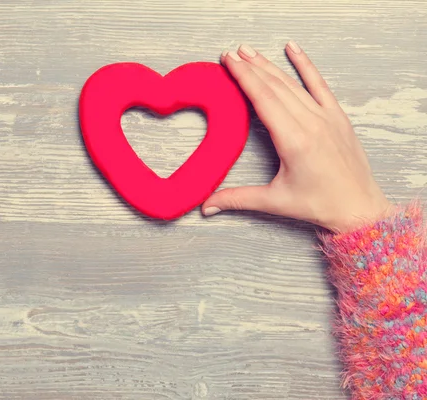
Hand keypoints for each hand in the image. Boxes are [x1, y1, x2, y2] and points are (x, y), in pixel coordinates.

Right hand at [202, 42, 391, 232]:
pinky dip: (306, 65)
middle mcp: (311, 123)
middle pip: (275, 86)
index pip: (263, 99)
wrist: (359, 208)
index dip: (244, 77)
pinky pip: (319, 84)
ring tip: (250, 51)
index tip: (229, 61)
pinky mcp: (337, 117)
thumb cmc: (320, 204)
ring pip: (293, 83)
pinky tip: (293, 49)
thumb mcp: (274, 202)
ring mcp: (327, 117)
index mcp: (294, 141)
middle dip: (251, 66)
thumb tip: (206, 205)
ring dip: (269, 65)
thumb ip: (238, 199)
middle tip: (231, 53)